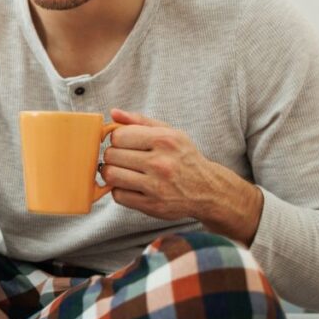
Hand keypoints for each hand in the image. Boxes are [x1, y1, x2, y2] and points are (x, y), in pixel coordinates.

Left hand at [100, 109, 263, 244]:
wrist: (208, 190)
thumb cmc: (183, 157)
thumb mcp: (169, 132)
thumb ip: (139, 121)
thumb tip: (113, 112)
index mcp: (165, 140)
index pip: (118, 136)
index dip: (117, 139)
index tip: (124, 143)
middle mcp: (161, 163)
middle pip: (111, 156)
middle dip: (113, 156)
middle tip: (123, 158)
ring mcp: (157, 187)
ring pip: (111, 175)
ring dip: (112, 173)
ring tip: (123, 171)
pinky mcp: (152, 206)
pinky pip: (118, 196)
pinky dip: (120, 190)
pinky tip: (131, 186)